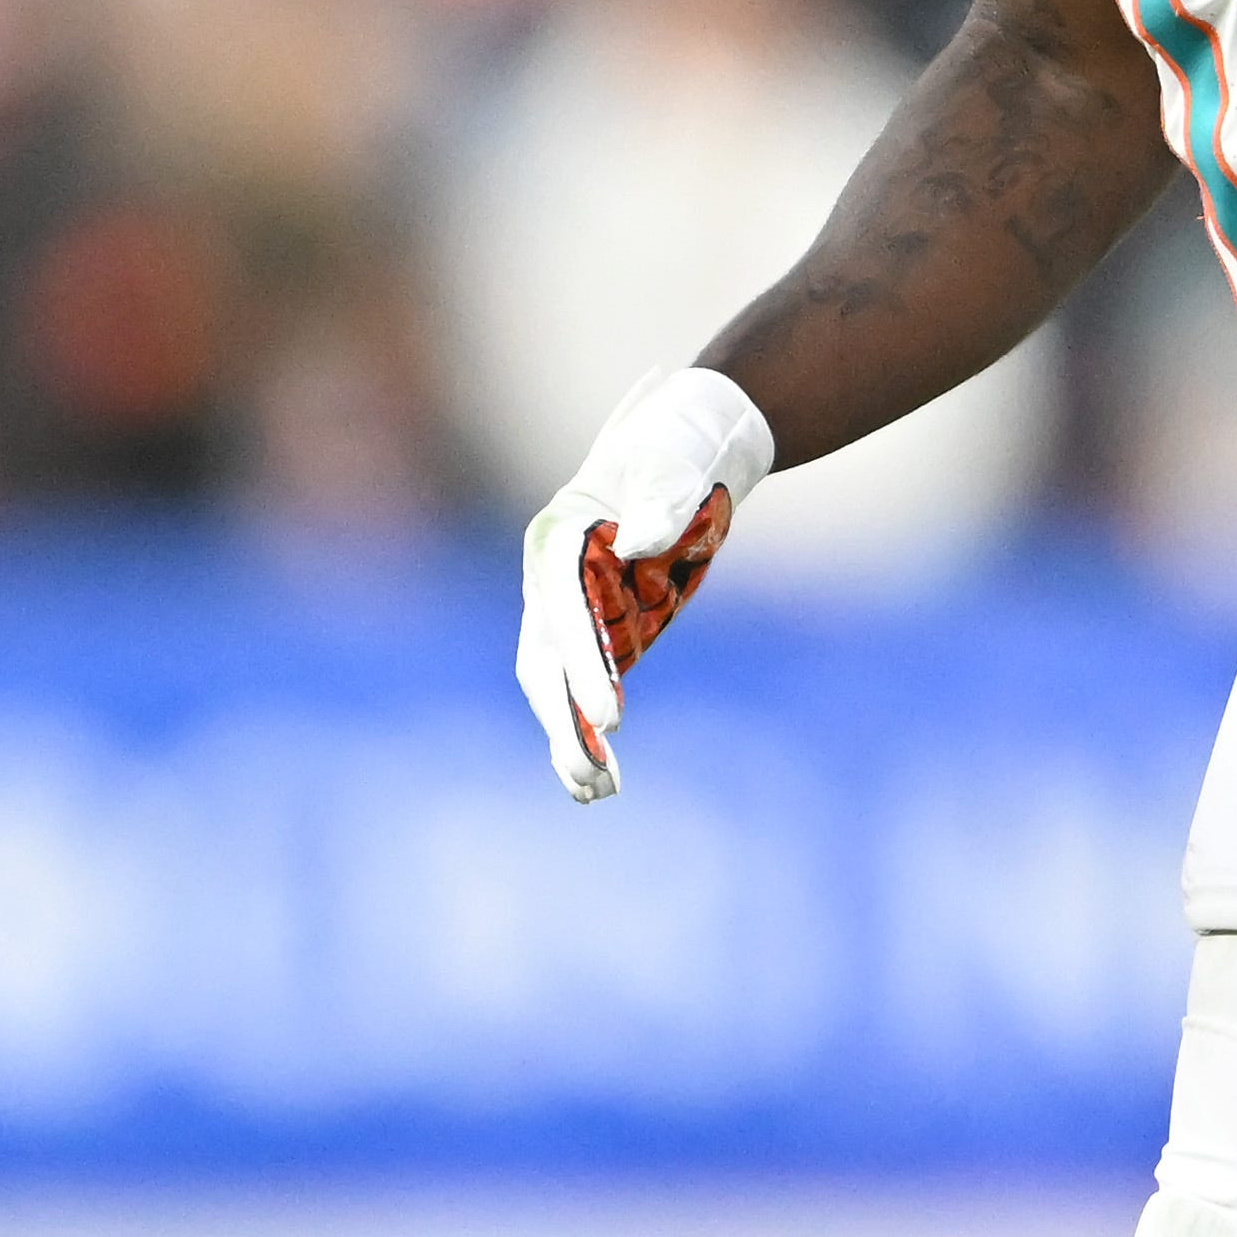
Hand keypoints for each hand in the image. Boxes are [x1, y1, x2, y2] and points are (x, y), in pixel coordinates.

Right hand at [515, 367, 775, 802]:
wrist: (692, 442)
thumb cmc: (679, 444)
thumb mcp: (674, 461)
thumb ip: (660, 499)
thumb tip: (637, 542)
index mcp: (557, 536)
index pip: (562, 615)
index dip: (582, 670)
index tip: (614, 720)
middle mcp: (550, 578)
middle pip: (544, 662)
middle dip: (565, 720)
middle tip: (596, 772)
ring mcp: (570, 606)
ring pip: (555, 686)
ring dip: (572, 740)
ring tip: (598, 794)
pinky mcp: (599, 626)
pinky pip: (584, 688)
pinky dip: (590, 733)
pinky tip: (606, 783)